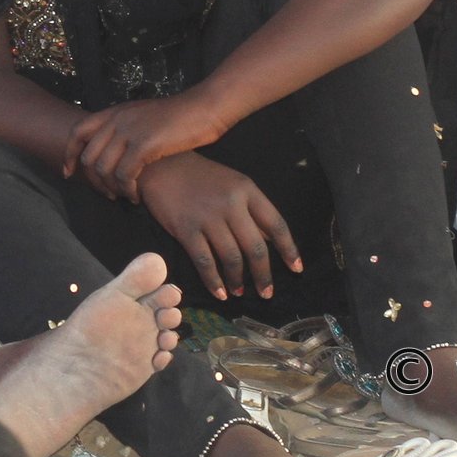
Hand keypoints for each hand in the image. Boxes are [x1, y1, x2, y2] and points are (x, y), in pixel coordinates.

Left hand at [63, 91, 225, 198]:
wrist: (204, 108)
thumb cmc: (179, 116)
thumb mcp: (143, 115)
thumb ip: (125, 127)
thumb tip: (113, 148)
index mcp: (114, 111)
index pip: (78, 131)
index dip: (69, 154)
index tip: (69, 172)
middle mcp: (117, 119)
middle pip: (89, 156)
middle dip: (94, 180)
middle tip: (107, 194)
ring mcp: (129, 131)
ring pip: (104, 168)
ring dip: (112, 188)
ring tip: (125, 196)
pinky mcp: (145, 145)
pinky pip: (124, 174)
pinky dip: (127, 189)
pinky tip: (136, 195)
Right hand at [132, 153, 297, 301]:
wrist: (159, 163)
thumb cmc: (200, 176)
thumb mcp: (232, 183)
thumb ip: (252, 210)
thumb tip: (272, 242)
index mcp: (247, 190)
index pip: (276, 224)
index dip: (288, 250)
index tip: (296, 269)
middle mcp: (231, 204)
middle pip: (255, 247)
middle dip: (263, 275)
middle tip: (267, 294)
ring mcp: (207, 217)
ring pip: (231, 257)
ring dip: (238, 280)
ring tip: (240, 292)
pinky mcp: (185, 228)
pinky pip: (204, 261)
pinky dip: (213, 281)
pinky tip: (219, 293)